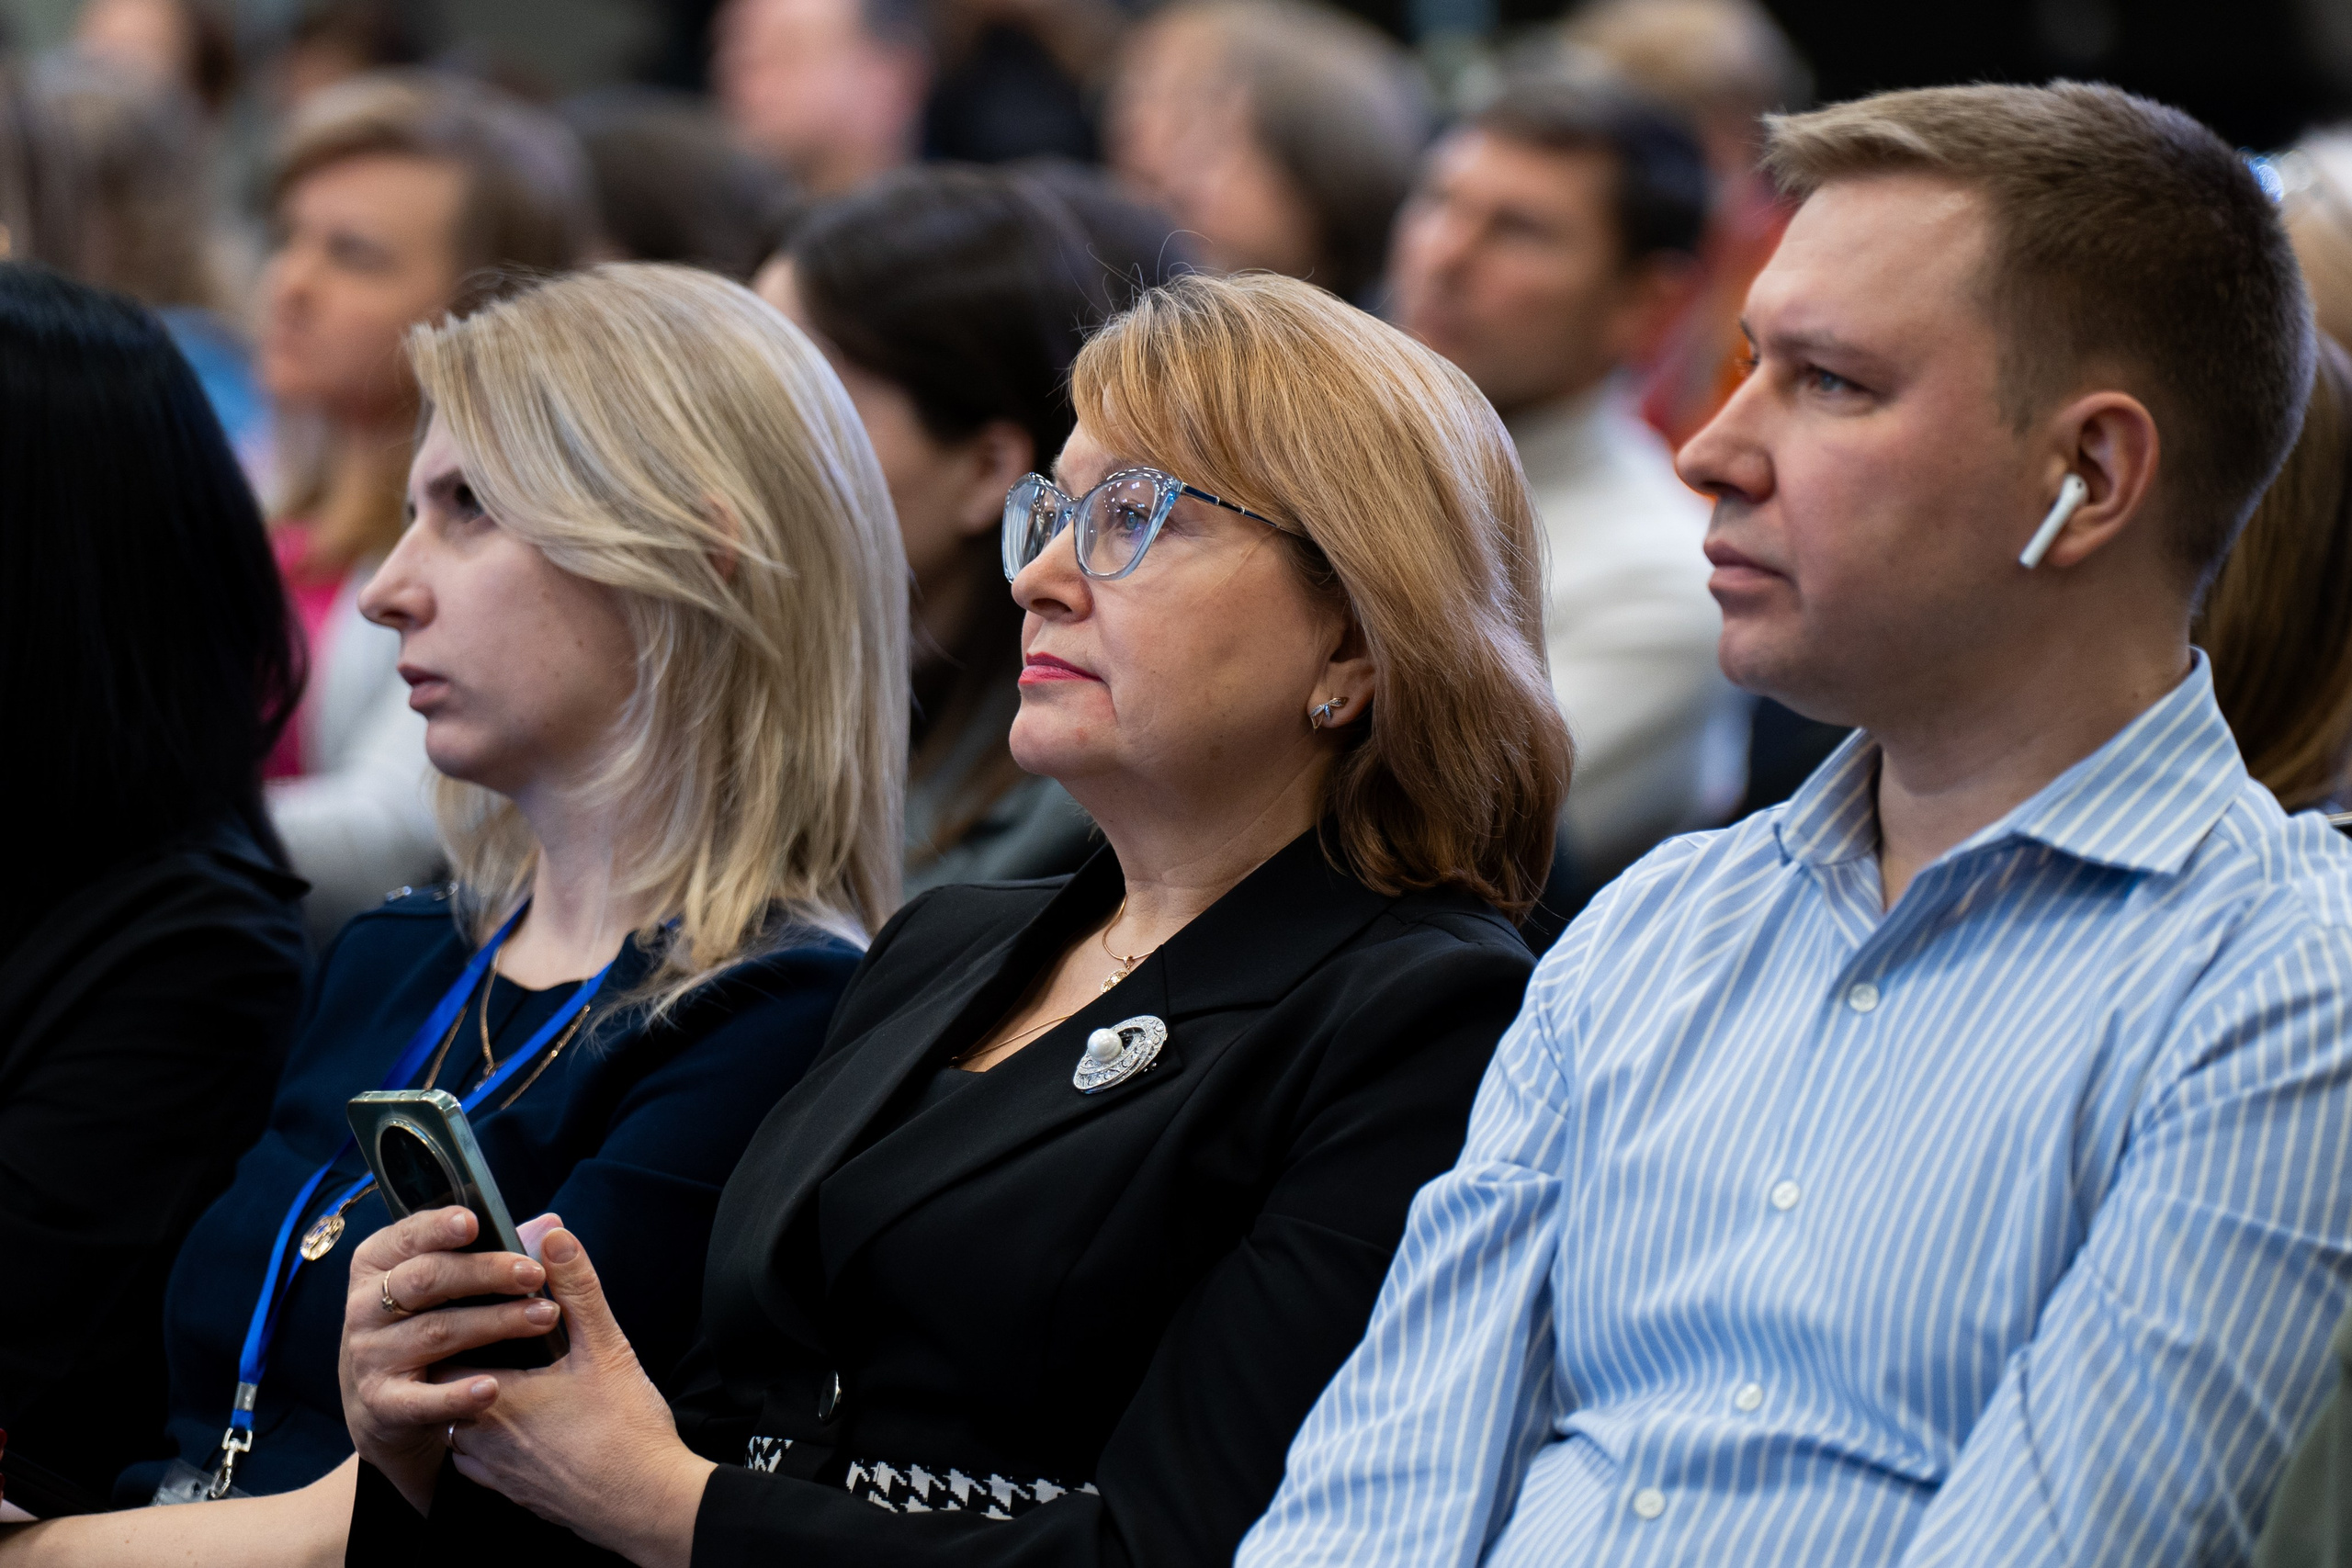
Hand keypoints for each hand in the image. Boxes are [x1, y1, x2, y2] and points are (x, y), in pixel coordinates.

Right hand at [336, 1206, 557, 1513]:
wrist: (390, 1404)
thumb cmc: (431, 1321)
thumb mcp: (450, 1283)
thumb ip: (496, 1251)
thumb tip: (551, 1225)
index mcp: (378, 1264)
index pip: (407, 1236)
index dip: (439, 1227)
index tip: (475, 1222)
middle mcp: (365, 1306)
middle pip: (426, 1279)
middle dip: (485, 1272)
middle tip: (534, 1274)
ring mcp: (370, 1356)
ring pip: (437, 1331)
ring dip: (495, 1323)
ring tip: (545, 1318)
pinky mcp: (383, 1403)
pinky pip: (422, 1399)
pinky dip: (457, 1395)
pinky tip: (492, 1388)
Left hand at [433, 1224, 714, 1567]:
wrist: (646, 1503)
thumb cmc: (627, 1429)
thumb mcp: (606, 1346)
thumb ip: (576, 1287)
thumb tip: (553, 1234)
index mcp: (496, 1394)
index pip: (444, 1349)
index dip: (457, 1323)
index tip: (470, 1304)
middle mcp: (479, 1436)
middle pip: (444, 1387)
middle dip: (462, 1358)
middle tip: (485, 1334)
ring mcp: (489, 1470)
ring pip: (455, 1425)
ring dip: (469, 1400)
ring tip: (499, 1374)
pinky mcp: (506, 1493)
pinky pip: (472, 1460)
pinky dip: (482, 1437)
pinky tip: (512, 1422)